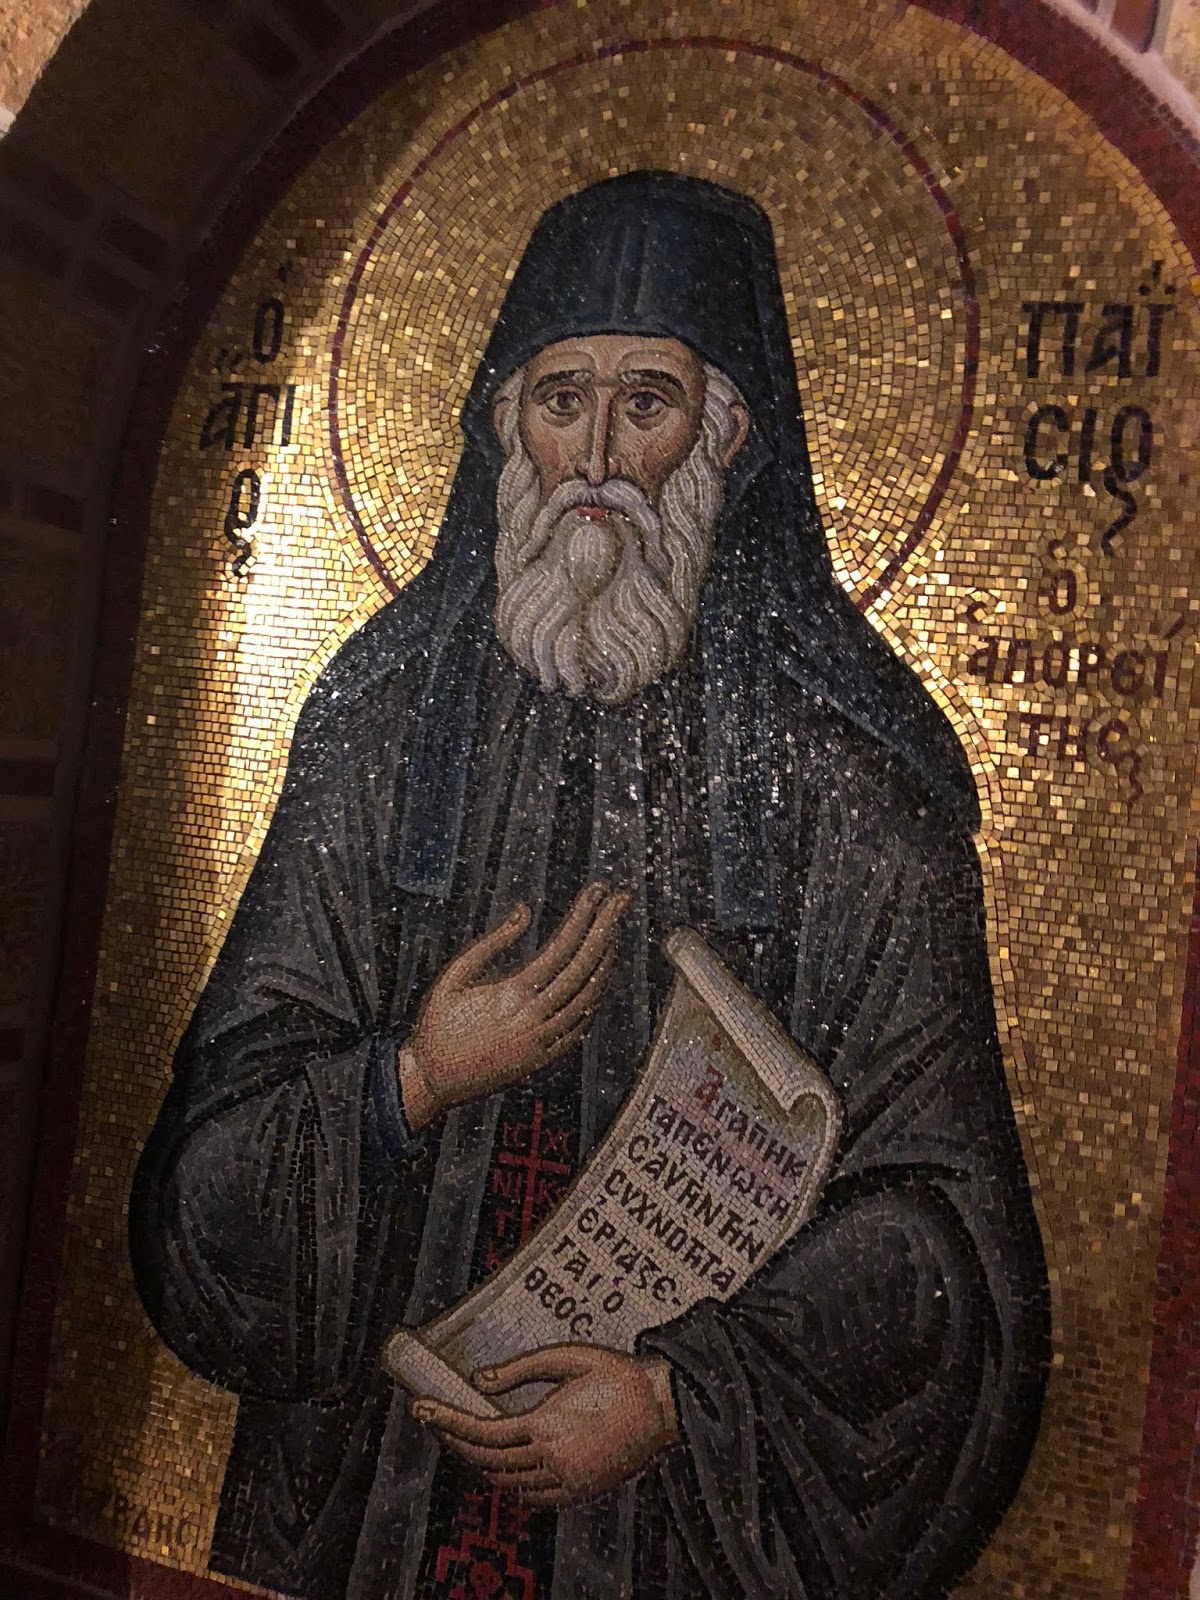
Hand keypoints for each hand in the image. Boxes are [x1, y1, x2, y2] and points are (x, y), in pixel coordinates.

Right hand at [402, 881, 628, 1128]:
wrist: (433, 1083)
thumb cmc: (438, 1025)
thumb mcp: (455, 977)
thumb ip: (492, 942)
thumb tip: (525, 910)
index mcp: (511, 994)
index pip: (562, 947)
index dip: (584, 915)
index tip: (598, 890)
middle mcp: (534, 1017)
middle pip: (584, 966)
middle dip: (606, 927)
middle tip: (622, 899)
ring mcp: (543, 1041)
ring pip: (589, 996)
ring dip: (606, 960)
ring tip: (615, 931)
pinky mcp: (543, 1060)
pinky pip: (580, 1027)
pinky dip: (594, 999)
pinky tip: (600, 977)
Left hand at [411, 1346, 678, 1506]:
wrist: (663, 1408)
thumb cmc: (618, 1375)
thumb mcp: (569, 1357)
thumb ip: (521, 1369)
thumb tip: (478, 1381)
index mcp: (546, 1426)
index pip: (481, 1430)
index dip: (446, 1420)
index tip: (420, 1407)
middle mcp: (551, 1461)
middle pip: (486, 1459)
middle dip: (454, 1440)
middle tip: (433, 1419)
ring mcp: (566, 1482)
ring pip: (504, 1483)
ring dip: (477, 1463)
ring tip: (461, 1439)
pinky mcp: (579, 1492)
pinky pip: (529, 1497)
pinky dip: (507, 1482)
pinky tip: (500, 1465)